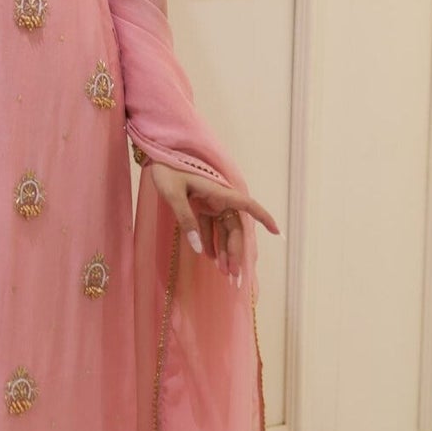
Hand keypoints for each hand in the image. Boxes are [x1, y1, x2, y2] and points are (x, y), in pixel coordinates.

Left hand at [146, 162, 279, 287]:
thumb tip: (199, 249)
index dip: (263, 217)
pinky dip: (210, 241)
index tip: (277, 232)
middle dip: (236, 250)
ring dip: (224, 249)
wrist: (155, 157)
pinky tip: (210, 257)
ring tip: (223, 271)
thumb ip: (186, 219)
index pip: (247, 205)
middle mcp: (219, 198)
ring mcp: (211, 202)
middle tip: (232, 274)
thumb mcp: (173, 194)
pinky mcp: (201, 205)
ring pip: (224, 229)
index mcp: (219, 191)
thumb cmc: (166, 171)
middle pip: (235, 227)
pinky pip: (210, 226)